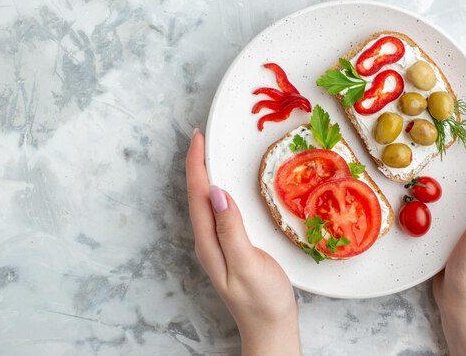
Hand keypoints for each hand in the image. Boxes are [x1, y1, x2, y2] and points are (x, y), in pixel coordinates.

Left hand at [186, 129, 300, 355]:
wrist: (270, 328)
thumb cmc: (262, 301)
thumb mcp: (248, 265)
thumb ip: (231, 230)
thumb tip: (218, 194)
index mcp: (209, 242)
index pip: (198, 196)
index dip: (196, 165)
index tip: (197, 138)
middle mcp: (208, 241)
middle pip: (196, 196)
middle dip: (195, 165)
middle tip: (199, 138)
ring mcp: (218, 244)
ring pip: (205, 202)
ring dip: (204, 175)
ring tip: (206, 153)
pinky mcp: (230, 246)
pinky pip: (218, 211)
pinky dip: (218, 190)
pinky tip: (224, 186)